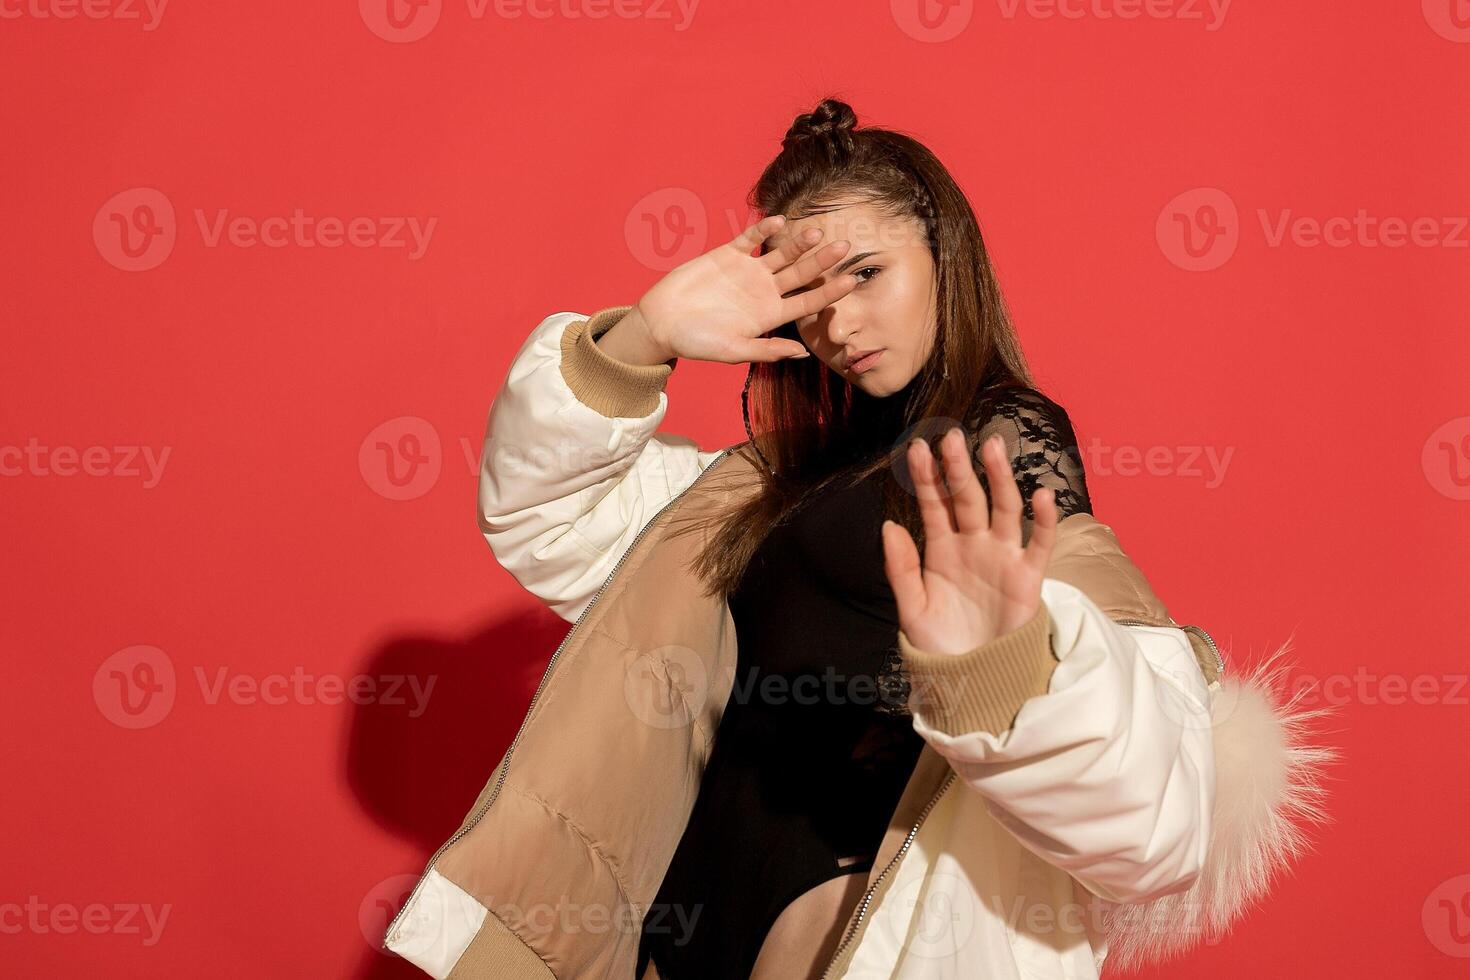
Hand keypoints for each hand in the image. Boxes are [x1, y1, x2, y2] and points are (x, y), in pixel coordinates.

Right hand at [628, 214, 859, 365]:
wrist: (662, 322)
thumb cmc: (697, 343)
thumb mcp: (735, 351)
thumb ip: (768, 350)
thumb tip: (804, 353)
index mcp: (769, 316)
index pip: (807, 302)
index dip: (829, 292)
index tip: (851, 282)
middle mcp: (763, 292)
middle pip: (800, 274)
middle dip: (822, 261)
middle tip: (845, 247)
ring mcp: (747, 272)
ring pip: (779, 254)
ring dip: (798, 243)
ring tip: (816, 231)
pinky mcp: (727, 255)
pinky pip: (749, 238)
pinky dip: (763, 229)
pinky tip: (779, 221)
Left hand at [881, 429, 1058, 655]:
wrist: (974, 680)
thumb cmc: (941, 645)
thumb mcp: (912, 609)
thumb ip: (901, 569)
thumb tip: (888, 527)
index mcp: (942, 549)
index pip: (934, 504)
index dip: (926, 477)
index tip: (916, 447)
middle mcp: (973, 544)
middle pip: (967, 497)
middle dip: (959, 468)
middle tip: (953, 436)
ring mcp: (1002, 556)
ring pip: (1003, 508)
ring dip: (999, 478)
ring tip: (992, 447)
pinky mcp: (1028, 576)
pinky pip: (1039, 543)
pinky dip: (1043, 520)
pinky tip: (1040, 494)